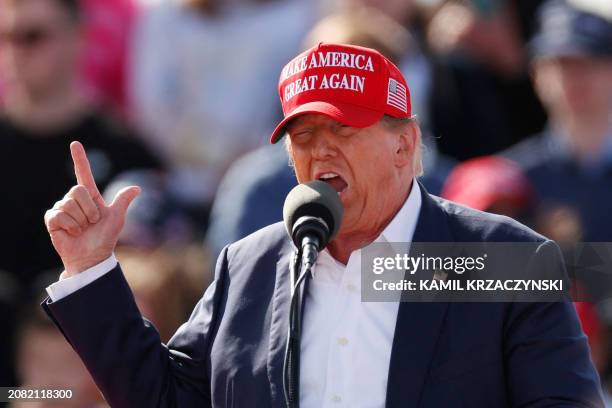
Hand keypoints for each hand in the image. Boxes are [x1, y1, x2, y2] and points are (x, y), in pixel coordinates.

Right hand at [44, 141, 140, 275]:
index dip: (80, 159)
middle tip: (92, 223)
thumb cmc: (104, 238)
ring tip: (82, 229)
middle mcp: (75, 200)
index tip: (75, 143)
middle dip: (89, 209)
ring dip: (80, 220)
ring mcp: (62, 209)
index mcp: (91, 197)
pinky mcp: (52, 219)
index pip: (84, 173)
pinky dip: (69, 226)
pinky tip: (71, 233)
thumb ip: (123, 201)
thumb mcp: (116, 219)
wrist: (92, 257)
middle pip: (78, 191)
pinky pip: (59, 215)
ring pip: (68, 204)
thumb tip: (137, 187)